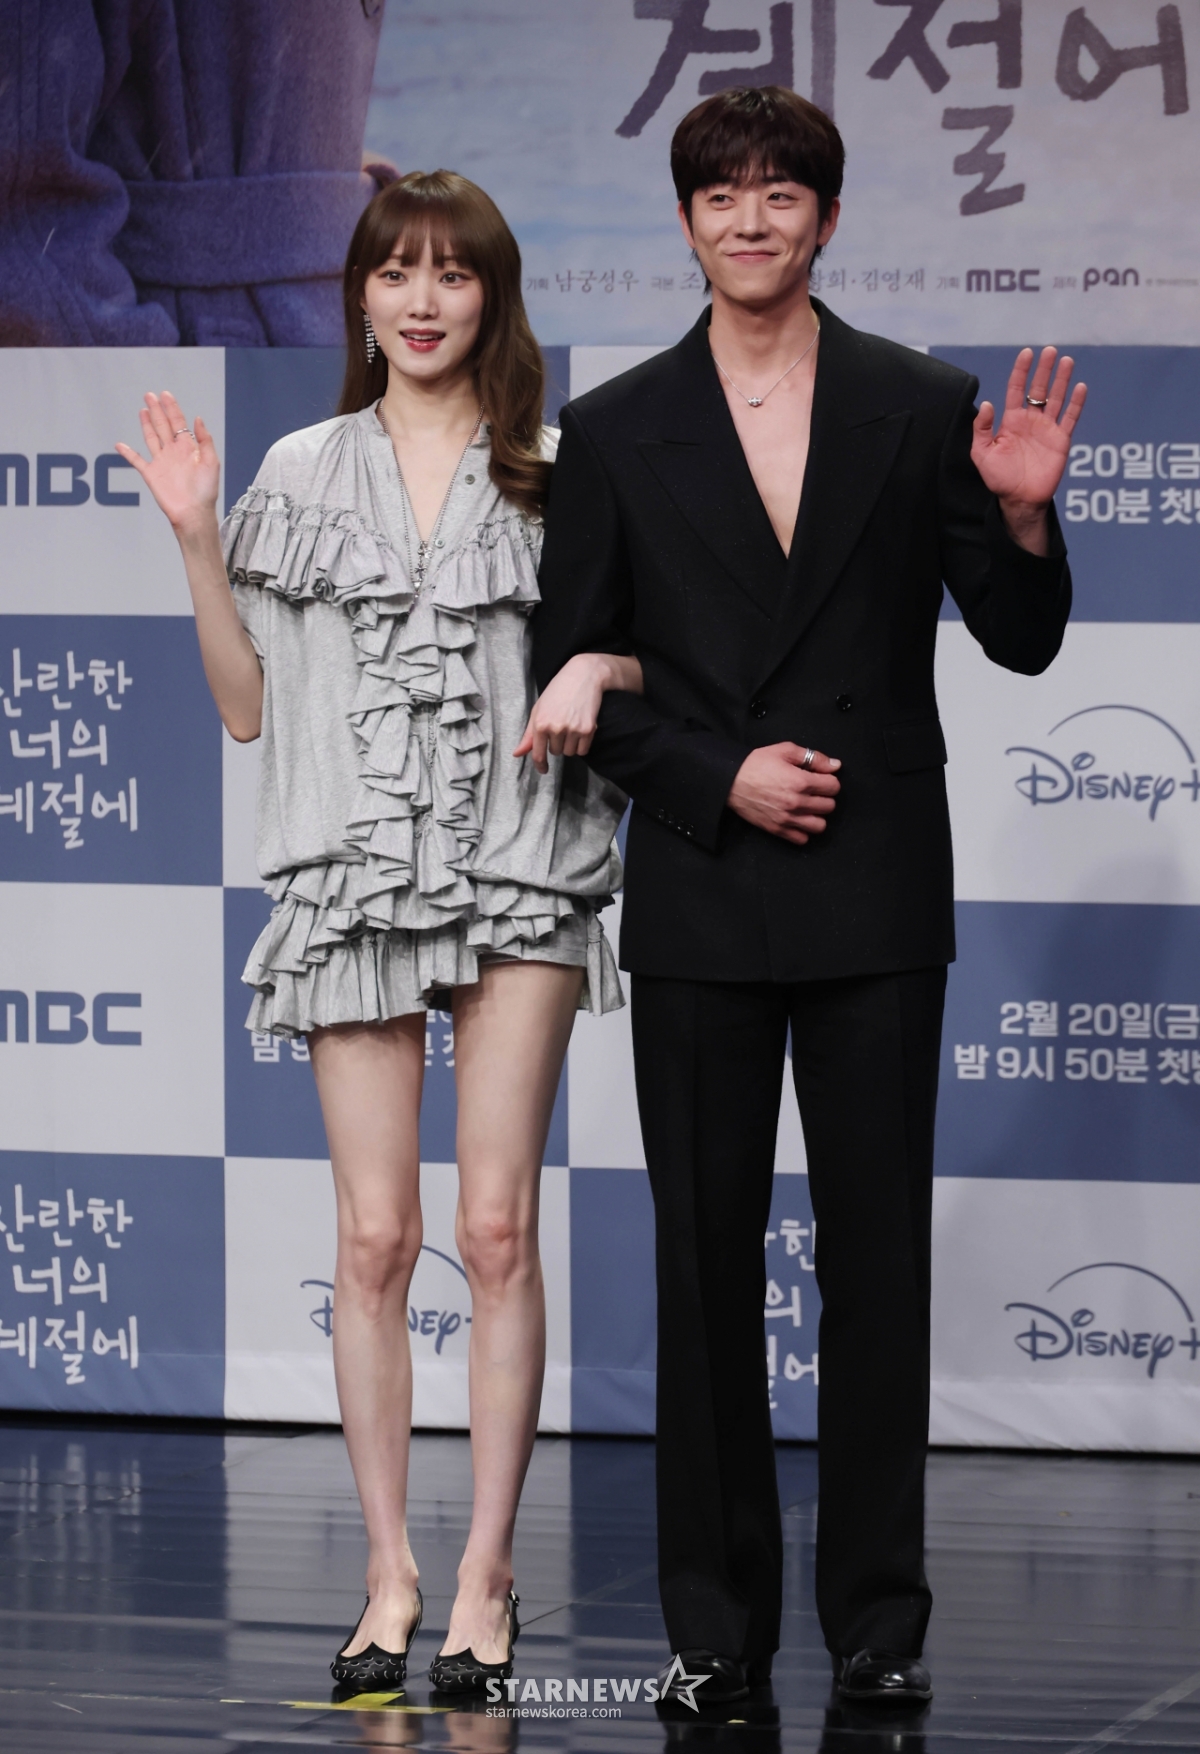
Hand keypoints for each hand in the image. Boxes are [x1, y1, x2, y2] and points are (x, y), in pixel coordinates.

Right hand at [114, 391, 219, 535]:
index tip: (165, 395)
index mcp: (188, 448)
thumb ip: (205, 440)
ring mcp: (161, 462)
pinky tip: (120, 444)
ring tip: (143, 409)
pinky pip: (136, 461)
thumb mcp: (211, 462)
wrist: (194, 513)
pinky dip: (127, 453)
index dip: (172, 408)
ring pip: (151, 438)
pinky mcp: (151, 474)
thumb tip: (197, 418)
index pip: (178, 423)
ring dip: (147, 424)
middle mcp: (174, 452)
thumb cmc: (206, 491)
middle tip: (150, 395)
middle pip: (163, 426)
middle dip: (157, 410)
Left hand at [514, 653, 627, 773]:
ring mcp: (573, 729)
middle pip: (556, 752)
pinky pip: (583, 750)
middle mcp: (556, 728)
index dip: (540, 765)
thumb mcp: (538, 710)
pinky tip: (581, 730)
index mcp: (540, 723)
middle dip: (557, 744)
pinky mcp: (588, 729)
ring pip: (570, 752)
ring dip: (570, 745)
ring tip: (571, 726)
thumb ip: (529, 735)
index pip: (538, 753)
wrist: (583, 676)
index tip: (543, 770)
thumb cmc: (557, 691)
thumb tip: (517, 754)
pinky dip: (582, 745)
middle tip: (561, 725)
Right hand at [728, 743, 840, 844]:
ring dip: (817, 816)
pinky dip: (803, 831)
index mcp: (800, 781)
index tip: (820, 779)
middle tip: (813, 792)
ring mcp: (787, 819)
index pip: (834, 787)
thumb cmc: (756, 763)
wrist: (730, 781)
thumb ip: (813, 757)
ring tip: (808, 808)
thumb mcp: (785, 750)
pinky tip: (798, 819)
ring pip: (820, 826)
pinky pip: (802, 839)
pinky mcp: (777, 830)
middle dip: (825, 797)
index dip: (829, 780)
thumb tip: (836, 766)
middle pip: (830, 806)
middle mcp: (797, 802)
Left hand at [971, 347, 1086, 553]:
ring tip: (1066, 361)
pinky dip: (1076, 403)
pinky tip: (1080, 387)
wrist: (1019, 499)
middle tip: (1050, 351)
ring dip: (1061, 380)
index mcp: (1011, 421)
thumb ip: (981, 429)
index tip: (1026, 353)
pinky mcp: (1061, 440)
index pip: (1016, 390)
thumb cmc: (999, 478)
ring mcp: (1047, 429)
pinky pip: (1070, 418)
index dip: (1021, 372)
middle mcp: (1030, 420)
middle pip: (1038, 389)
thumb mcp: (982, 454)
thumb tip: (987, 404)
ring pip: (1056, 398)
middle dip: (1043, 370)